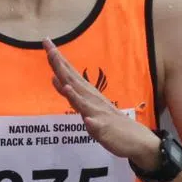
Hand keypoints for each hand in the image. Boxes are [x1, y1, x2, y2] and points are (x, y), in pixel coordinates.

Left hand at [44, 38, 157, 162]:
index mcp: (86, 93)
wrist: (135, 139)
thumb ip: (70, 94)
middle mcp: (91, 99)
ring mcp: (98, 114)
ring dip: (73, 93)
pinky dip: (91, 122)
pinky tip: (86, 118)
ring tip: (61, 80)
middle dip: (59, 65)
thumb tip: (54, 78)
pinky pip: (97, 126)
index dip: (57, 59)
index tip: (46, 42)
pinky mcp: (105, 130)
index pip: (69, 73)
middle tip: (47, 46)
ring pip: (83, 102)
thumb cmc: (108, 122)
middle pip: (73, 80)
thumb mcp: (85, 106)